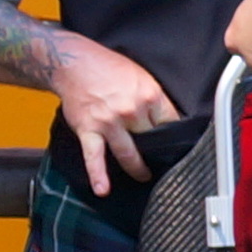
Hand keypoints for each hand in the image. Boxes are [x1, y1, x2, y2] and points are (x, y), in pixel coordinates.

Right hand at [47, 36, 180, 198]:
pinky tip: (103, 189)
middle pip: (153, 141)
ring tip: (143, 176)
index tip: (176, 145)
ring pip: (129, 154)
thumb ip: (154, 98)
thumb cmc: (108, 66)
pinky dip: (98, 175)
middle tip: (162, 163)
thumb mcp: (141, 76)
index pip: (171, 123)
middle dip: (157, 152)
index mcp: (149, 95)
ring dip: (138, 169)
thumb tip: (167, 119)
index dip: (175, 136)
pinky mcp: (89, 129)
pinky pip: (95, 156)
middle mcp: (132, 110)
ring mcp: (110, 122)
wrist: (74, 62)